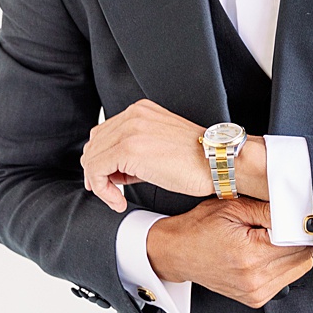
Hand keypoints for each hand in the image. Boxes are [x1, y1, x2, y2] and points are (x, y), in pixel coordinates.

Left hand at [82, 100, 268, 210]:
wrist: (220, 162)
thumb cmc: (199, 160)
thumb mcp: (162, 148)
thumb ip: (134, 153)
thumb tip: (113, 172)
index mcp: (141, 111)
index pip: (104, 134)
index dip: (101, 160)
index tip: (109, 179)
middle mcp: (133, 116)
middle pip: (94, 145)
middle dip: (98, 172)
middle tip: (109, 191)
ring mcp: (129, 130)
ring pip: (92, 158)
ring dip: (99, 182)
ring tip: (115, 197)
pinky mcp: (128, 149)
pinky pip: (97, 170)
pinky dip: (102, 189)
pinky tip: (118, 200)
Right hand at [146, 197, 312, 308]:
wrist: (176, 252)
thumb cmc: (200, 228)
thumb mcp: (235, 208)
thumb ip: (271, 211)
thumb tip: (298, 213)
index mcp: (251, 255)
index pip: (300, 242)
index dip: (299, 228)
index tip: (293, 220)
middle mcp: (254, 279)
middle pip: (303, 257)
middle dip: (295, 240)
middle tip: (274, 230)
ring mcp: (255, 292)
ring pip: (298, 269)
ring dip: (289, 254)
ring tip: (265, 243)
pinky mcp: (255, 299)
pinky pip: (285, 280)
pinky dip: (280, 267)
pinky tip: (261, 257)